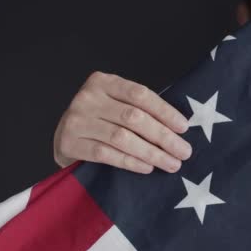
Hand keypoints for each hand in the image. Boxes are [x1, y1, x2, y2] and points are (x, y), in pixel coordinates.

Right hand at [53, 71, 191, 173]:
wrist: (65, 138)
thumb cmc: (101, 121)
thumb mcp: (117, 106)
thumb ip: (141, 110)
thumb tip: (179, 129)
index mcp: (104, 82)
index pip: (140, 95)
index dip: (164, 111)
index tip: (184, 127)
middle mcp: (88, 97)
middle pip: (133, 117)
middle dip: (163, 136)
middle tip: (183, 152)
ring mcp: (76, 120)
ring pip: (122, 137)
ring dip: (151, 153)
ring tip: (171, 163)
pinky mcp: (69, 143)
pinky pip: (106, 154)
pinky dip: (130, 162)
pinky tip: (147, 168)